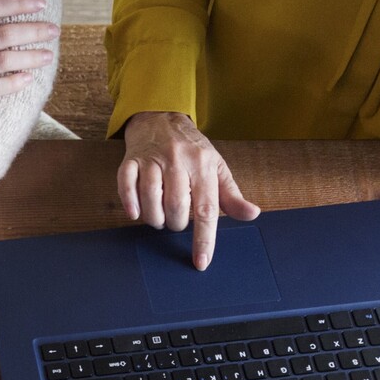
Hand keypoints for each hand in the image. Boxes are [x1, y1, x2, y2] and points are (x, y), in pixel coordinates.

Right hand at [118, 112, 260, 269]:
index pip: (206, 209)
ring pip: (150, 197)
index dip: (204, 238)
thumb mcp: (216, 168)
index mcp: (203, 165)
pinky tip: (135, 213)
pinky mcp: (131, 159)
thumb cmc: (192, 150)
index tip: (201, 262)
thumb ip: (231, 196)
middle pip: (175, 206)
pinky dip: (130, 202)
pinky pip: (127, 184)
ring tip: (159, 218)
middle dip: (175, 224)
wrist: (161, 117)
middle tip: (176, 221)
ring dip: (154, 218)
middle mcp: (178, 160)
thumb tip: (252, 214)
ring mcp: (153, 158)